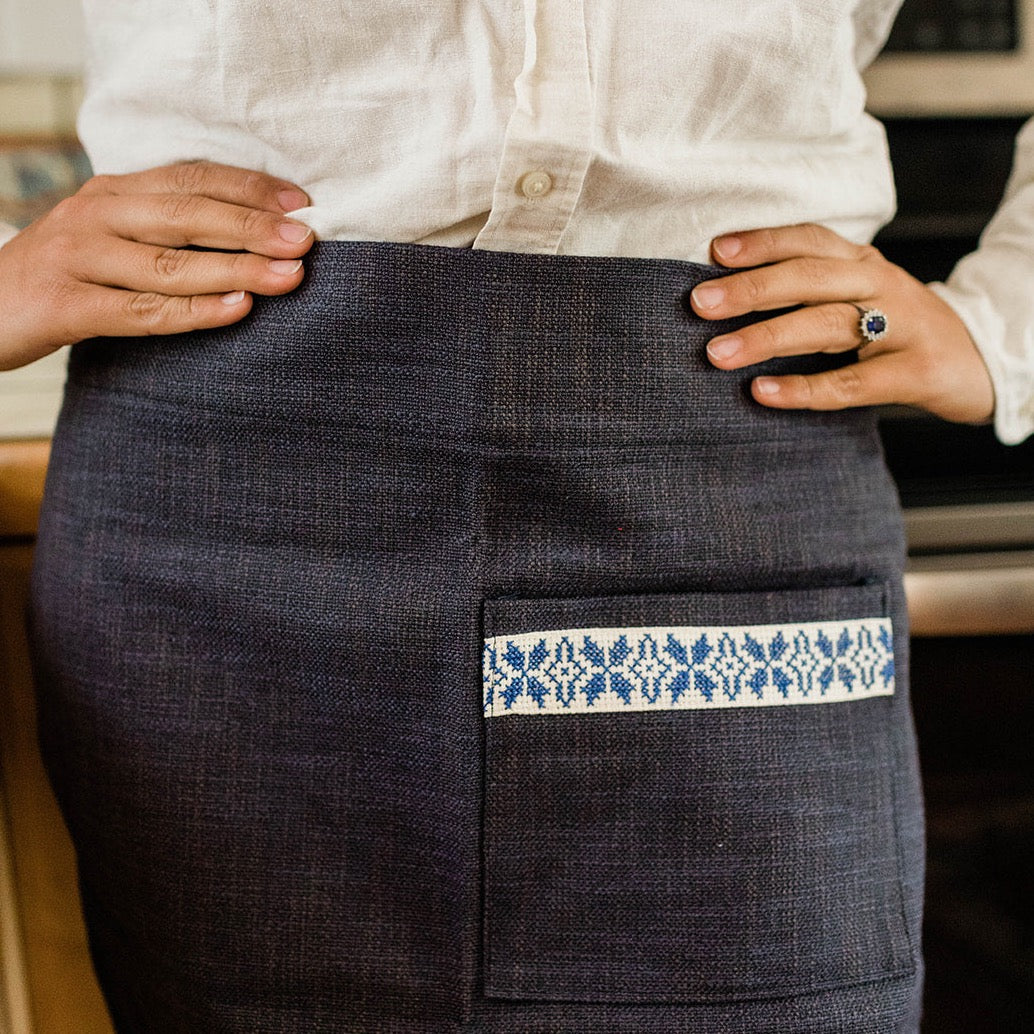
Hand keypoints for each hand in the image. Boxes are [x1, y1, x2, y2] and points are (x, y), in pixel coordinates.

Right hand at [0, 160, 314, 370]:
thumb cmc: (67, 276)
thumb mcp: (112, 237)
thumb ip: (166, 231)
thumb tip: (254, 235)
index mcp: (114, 192)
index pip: (191, 179)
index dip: (248, 188)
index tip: (302, 203)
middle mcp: (96, 214)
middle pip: (187, 215)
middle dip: (253, 227)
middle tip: (306, 240)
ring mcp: (77, 257)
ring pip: (170, 263)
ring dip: (236, 268)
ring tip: (289, 277)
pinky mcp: (64, 304)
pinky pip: (140, 310)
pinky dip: (193, 311)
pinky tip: (237, 309)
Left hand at [690, 223, 994, 424]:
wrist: (984, 361)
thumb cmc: (900, 332)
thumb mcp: (860, 299)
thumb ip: (809, 294)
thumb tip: (726, 298)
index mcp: (863, 264)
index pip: (809, 241)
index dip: (764, 242)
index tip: (715, 252)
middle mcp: (881, 285)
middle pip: (811, 278)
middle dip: (752, 289)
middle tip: (699, 304)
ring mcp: (902, 327)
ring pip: (826, 324)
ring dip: (766, 337)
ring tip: (716, 353)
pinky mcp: (915, 372)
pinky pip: (851, 382)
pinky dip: (804, 388)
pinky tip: (762, 392)